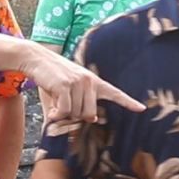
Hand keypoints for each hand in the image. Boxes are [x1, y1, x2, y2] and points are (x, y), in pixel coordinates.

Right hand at [24, 47, 144, 123]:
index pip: (114, 93)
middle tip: (63, 108)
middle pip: (89, 114)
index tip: (141, 108)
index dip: (128, 102)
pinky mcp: (65, 85)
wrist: (37, 58)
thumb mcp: (69, 89)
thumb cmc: (52, 77)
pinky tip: (52, 109)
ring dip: (63, 114)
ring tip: (56, 102)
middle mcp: (89, 81)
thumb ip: (79, 104)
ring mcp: (78, 83)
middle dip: (75, 117)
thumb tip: (91, 120)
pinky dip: (56, 114)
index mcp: (93, 81)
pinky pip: (65, 111)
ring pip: (76, 114)